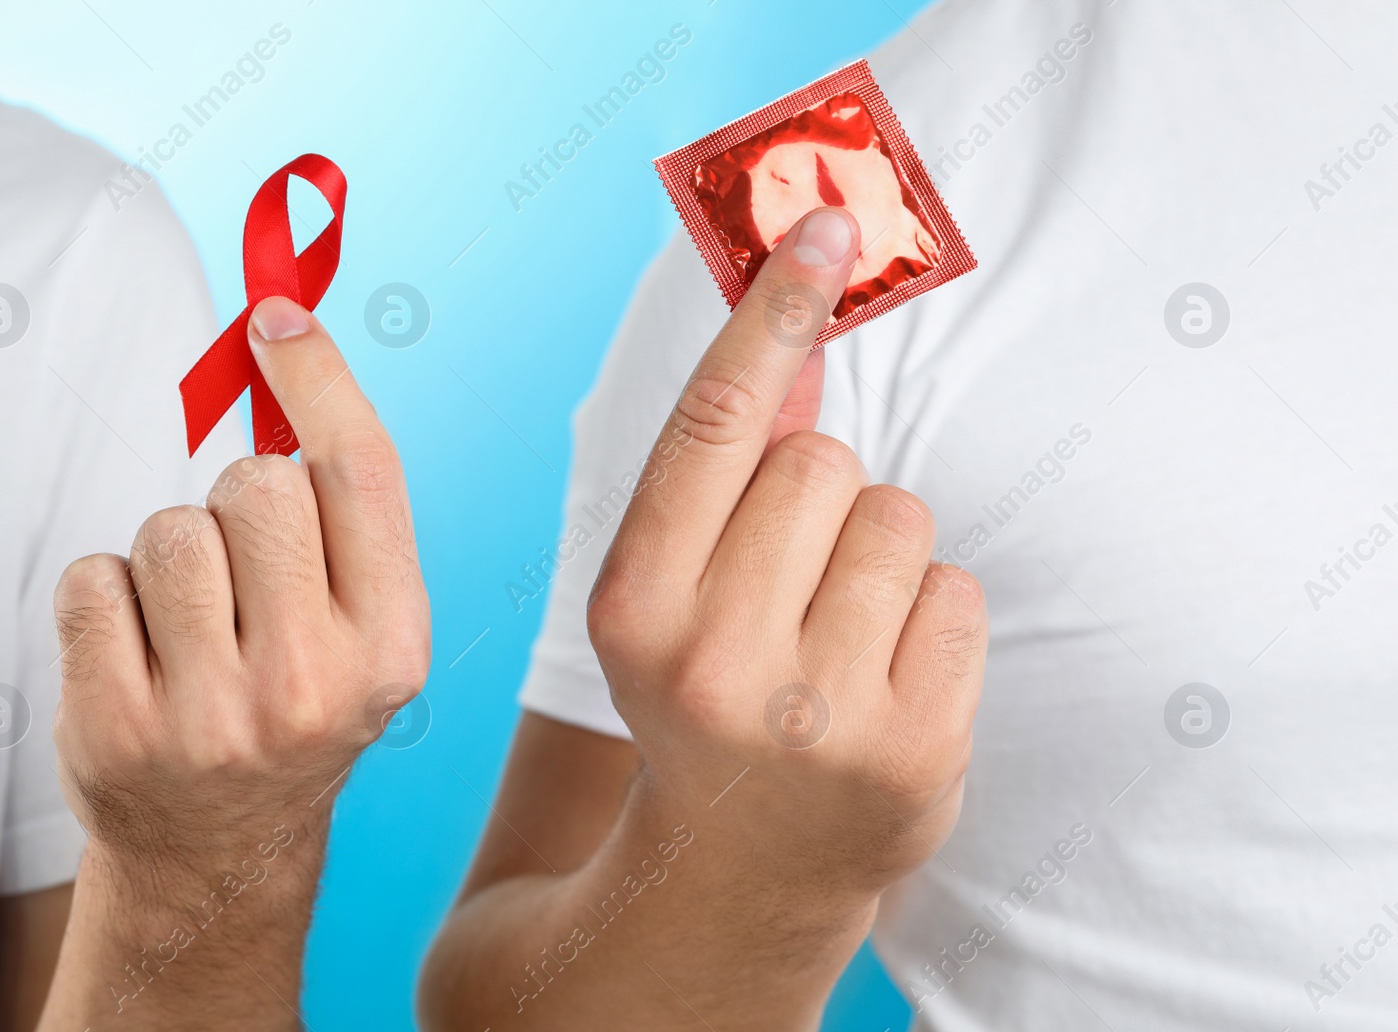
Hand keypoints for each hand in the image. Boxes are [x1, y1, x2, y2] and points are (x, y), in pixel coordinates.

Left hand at [45, 296, 428, 1025]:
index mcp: (394, 648)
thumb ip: (343, 515)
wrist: (219, 855)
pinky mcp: (116, 728)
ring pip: (167, 527)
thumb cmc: (293, 708)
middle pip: (256, 483)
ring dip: (166, 552)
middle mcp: (315, 684)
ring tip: (187, 622)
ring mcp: (212, 716)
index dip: (319, 377)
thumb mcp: (360, 630)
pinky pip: (91, 577)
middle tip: (242, 566)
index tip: (275, 313)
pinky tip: (134, 652)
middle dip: (236, 497)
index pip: (363, 476)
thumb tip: (282, 340)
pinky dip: (103, 596)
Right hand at [588, 207, 985, 901]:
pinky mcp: (915, 748)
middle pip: (822, 463)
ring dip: (879, 554)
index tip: (825, 226)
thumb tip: (800, 333)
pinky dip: (930, 616)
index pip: (712, 426)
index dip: (770, 315)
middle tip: (790, 583)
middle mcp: (716, 661)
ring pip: (899, 516)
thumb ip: (724, 466)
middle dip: (818, 499)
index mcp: (634, 609)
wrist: (739, 865)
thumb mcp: (672, 588)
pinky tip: (886, 676)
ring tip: (839, 634)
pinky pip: (957, 588)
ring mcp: (821, 713)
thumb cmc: (703, 695)